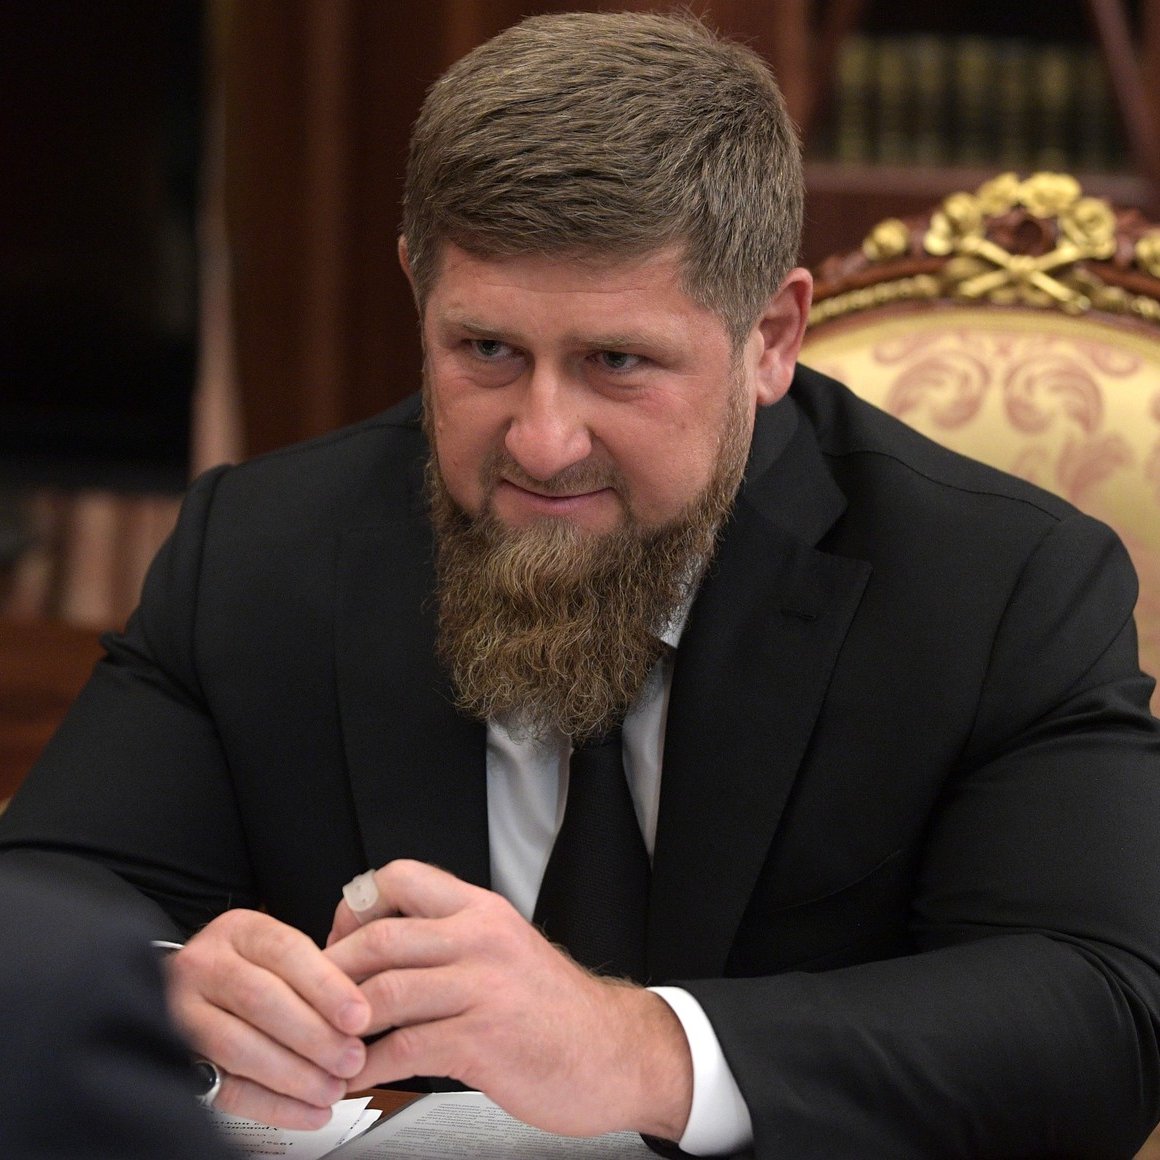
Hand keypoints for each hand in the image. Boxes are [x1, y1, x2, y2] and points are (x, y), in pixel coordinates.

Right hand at [165, 909, 371, 1128]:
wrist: (179, 989)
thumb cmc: (248, 970)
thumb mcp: (276, 952)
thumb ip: (315, 973)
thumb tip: (361, 1015)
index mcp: (239, 931)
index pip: (286, 951)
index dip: (326, 986)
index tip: (360, 1016)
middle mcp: (205, 965)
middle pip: (261, 999)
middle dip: (314, 1035)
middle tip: (352, 1060)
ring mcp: (181, 1011)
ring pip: (239, 1046)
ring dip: (295, 1074)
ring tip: (333, 1089)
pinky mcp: (177, 1058)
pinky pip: (226, 1087)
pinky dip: (273, 1105)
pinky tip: (309, 1113)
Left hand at [324, 860, 692, 1139]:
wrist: (614, 1052)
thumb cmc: (556, 1008)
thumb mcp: (506, 947)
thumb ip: (452, 938)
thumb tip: (383, 943)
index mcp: (481, 910)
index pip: (400, 878)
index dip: (355, 908)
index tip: (338, 940)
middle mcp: (480, 938)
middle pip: (381, 935)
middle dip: (333, 970)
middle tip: (313, 998)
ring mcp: (482, 987)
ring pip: (385, 990)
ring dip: (342, 1023)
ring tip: (326, 1043)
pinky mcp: (482, 1039)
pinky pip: (404, 1048)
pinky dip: (368, 1067)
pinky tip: (357, 1078)